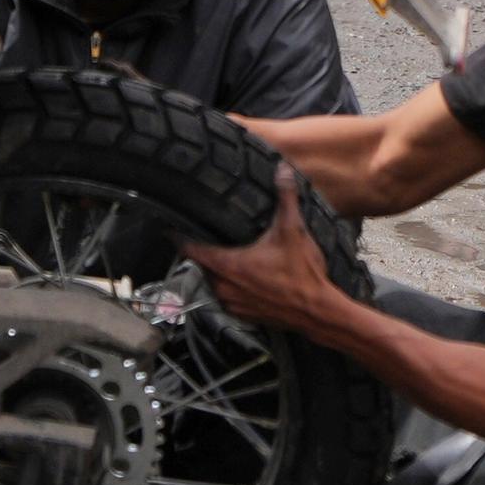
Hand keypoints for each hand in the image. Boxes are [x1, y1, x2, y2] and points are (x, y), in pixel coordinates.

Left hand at [183, 167, 340, 335]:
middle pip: (200, 265)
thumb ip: (285, 197)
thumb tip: (282, 170)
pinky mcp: (242, 315)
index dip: (178, 236)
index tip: (168, 226)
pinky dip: (230, 285)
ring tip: (228, 254)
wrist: (316, 311)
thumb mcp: (293, 230)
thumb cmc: (303, 276)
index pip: (190, 249)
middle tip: (206, 234)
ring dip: (217, 269)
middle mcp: (224, 287)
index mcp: (228, 265)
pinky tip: (244, 276)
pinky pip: (225, 296)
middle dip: (203, 250)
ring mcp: (231, 304)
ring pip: (212, 282)